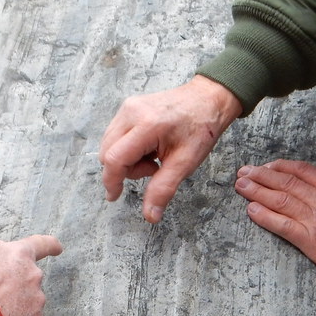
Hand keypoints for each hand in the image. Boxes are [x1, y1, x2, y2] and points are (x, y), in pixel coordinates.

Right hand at [100, 75, 242, 222]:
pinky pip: (115, 136)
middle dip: (125, 170)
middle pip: (108, 153)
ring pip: (109, 145)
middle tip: (153, 168)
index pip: (114, 158)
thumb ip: (163, 189)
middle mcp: (131, 113)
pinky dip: (128, 149)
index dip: (112, 182)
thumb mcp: (185, 163)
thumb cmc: (200, 128)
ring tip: (153, 156)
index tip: (114, 196)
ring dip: (126, 159)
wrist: (207, 100)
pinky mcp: (127, 108)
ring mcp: (127, 108)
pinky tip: (148, 147)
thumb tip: (150, 215)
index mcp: (147, 125)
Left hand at [235, 160, 315, 287]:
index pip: (302, 170)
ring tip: (240, 186)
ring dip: (256, 191)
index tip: (266, 165)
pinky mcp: (310, 239)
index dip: (280, 166)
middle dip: (261, 175)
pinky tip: (250, 210)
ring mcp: (314, 218)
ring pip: (279, 199)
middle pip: (285, 182)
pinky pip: (282, 225)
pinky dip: (264, 216)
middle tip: (243, 172)